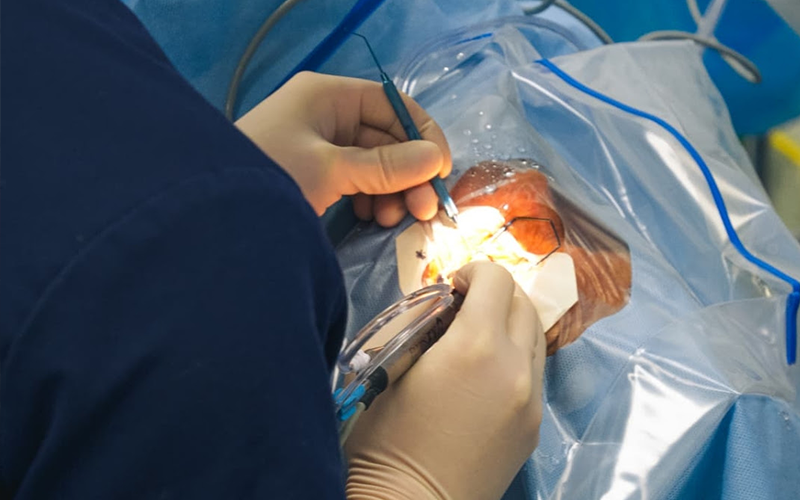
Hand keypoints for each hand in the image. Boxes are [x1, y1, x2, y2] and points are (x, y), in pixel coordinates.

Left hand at [235, 72, 451, 226]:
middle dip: (408, 173)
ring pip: (373, 163)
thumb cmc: (270, 177)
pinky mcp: (312, 174)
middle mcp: (325, 115)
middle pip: (385, 137)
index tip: (442, 171)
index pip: (392, 105)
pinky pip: (355, 181)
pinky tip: (372, 219)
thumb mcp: (332, 169)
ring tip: (392, 220)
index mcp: (328, 96)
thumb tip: (436, 159)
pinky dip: (370, 199)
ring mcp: (317, 145)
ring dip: (391, 191)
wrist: (207, 217)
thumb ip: (386, 165)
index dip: (422, 135)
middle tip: (424, 210)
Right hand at [344, 262, 545, 499]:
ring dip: (510, 323)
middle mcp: (515, 366)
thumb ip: (424, 329)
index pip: (496, 279)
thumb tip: (443, 310)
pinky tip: (486, 374)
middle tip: (464, 306)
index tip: (453, 286)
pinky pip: (534, 371)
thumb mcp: (393, 369)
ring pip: (536, 336)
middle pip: (524, 302)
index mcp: (475, 346)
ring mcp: (532, 398)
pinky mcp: (535, 424)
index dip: (473, 271)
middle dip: (495, 293)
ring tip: (478, 338)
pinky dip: (515, 356)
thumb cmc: (386, 439)